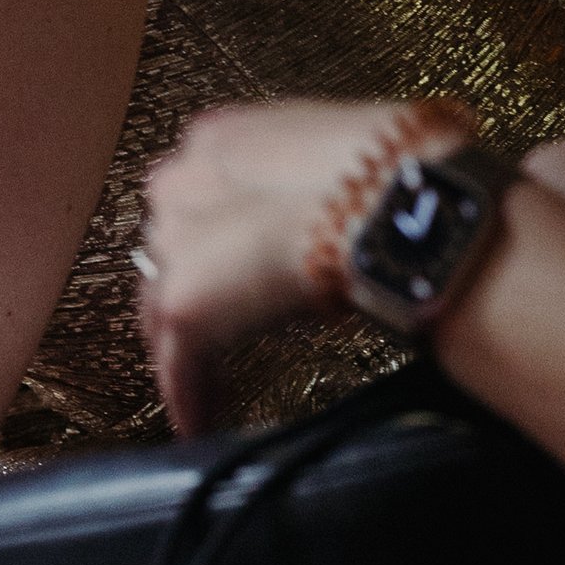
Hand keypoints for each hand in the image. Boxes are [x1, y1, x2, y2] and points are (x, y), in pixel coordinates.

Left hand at [136, 100, 453, 431]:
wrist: (396, 200)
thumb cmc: (400, 172)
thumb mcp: (348, 158)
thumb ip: (324, 180)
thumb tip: (370, 201)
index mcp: (220, 139)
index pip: (194, 200)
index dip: (213, 242)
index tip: (231, 273)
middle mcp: (181, 183)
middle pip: (167, 253)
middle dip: (190, 293)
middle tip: (218, 336)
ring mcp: (176, 244)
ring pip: (164, 308)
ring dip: (187, 350)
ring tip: (210, 390)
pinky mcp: (186, 304)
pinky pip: (179, 362)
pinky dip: (190, 394)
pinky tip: (200, 425)